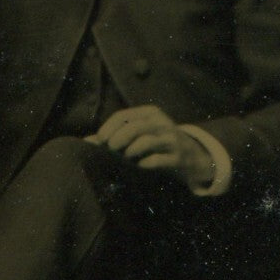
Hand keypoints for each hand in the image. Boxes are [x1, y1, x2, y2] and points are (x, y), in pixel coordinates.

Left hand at [86, 106, 214, 189]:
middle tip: (112, 150)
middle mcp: (161, 123)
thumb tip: (87, 141)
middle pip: (134, 127)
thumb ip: (115, 135)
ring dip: (131, 151)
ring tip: (127, 157)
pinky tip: (140, 166)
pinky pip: (157, 160)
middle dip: (118, 139)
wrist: (192, 156)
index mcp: (150, 113)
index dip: (109, 128)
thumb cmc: (157, 144)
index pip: (123, 116)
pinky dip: (145, 164)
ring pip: (147, 141)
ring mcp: (171, 139)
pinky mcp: (178, 157)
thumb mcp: (140, 133)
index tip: (101, 140)